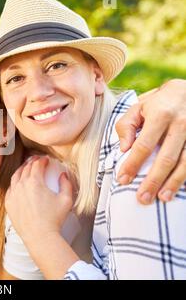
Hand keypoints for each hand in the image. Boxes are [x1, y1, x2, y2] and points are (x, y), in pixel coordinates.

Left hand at [5, 156, 73, 242]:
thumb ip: (66, 184)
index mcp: (34, 182)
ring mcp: (13, 194)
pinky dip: (15, 183)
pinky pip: (10, 189)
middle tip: (36, 160)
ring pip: (15, 176)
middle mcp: (21, 185)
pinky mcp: (8, 203)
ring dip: (21, 170)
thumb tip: (63, 175)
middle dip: (32, 162)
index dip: (42, 160)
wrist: (40, 236)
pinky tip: (18, 183)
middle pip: (25, 168)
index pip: (37, 165)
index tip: (46, 159)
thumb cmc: (54, 219)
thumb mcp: (66, 200)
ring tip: (26, 167)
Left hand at [116, 79, 185, 203]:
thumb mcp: (138, 108)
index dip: (133, 164)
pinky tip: (179, 190)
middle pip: (166, 158)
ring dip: (173, 183)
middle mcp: (182, 124)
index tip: (123, 179)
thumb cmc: (157, 103)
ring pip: (185, 163)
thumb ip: (126, 126)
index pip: (144, 145)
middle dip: (153, 180)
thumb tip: (124, 149)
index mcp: (161, 115)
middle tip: (142, 198)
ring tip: (161, 198)